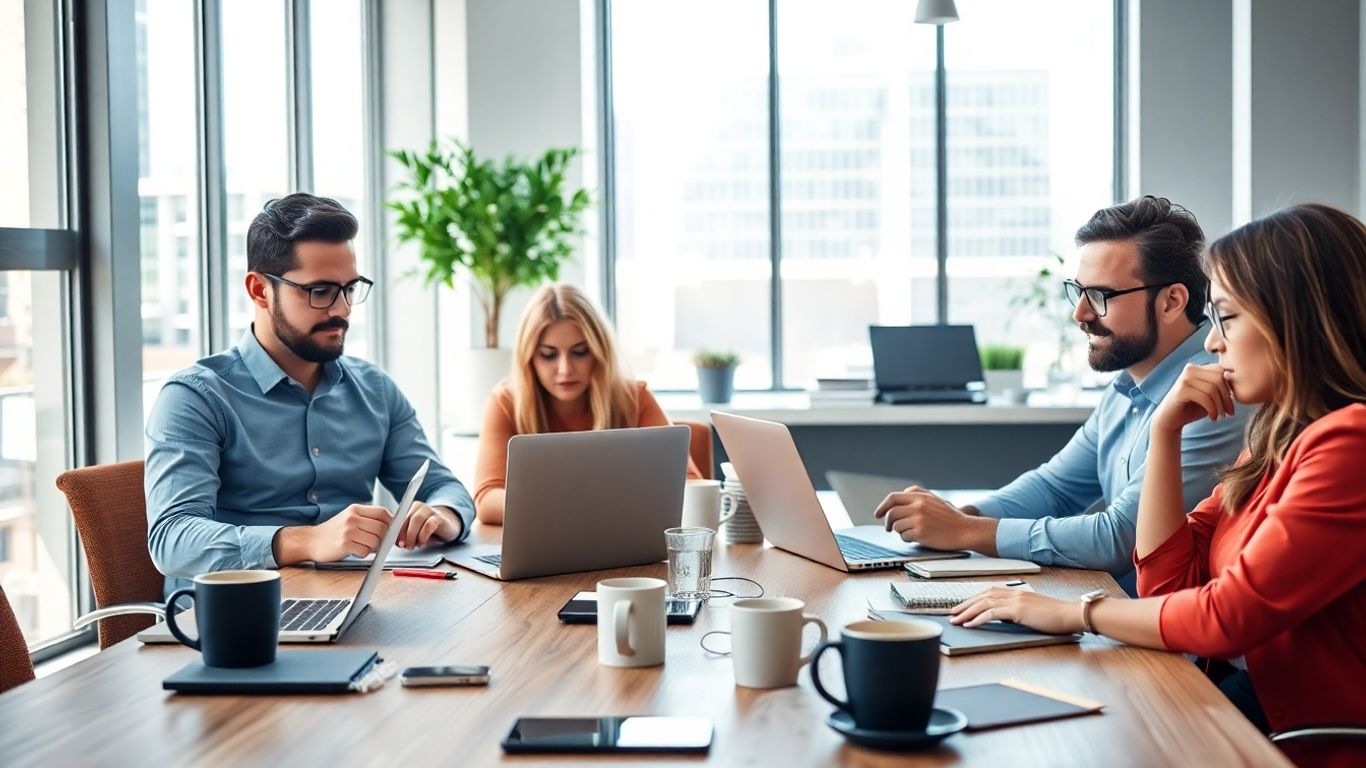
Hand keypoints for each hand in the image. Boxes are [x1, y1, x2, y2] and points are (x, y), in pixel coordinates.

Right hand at [308, 504, 393, 561]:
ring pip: (375, 541)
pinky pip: (365, 552)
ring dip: (373, 548)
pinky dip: (363, 554)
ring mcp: (348, 531)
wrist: (310, 541)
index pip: (383, 512)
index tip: (392, 531)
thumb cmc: (333, 531)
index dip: (392, 523)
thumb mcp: (349, 518)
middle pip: (382, 528)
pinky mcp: (344, 544)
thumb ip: (367, 519)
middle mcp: (352, 518)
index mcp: (355, 509)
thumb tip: (391, 526)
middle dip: (384, 539)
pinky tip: (355, 551)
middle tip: (378, 544)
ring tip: (363, 547)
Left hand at [396, 503, 460, 548]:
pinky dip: (424, 536)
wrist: (448, 527)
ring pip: (417, 520)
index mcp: (409, 509)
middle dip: (404, 535)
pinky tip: (423, 543)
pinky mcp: (440, 517)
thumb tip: (398, 542)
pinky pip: (429, 525)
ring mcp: (430, 510)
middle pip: (406, 518)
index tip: (397, 543)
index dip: (396, 532)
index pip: (398, 519)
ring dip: (413, 536)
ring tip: (415, 545)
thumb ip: (405, 534)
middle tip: (406, 546)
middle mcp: (419, 507)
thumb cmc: (428, 530)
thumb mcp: (414, 532)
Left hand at [873, 486, 993, 551]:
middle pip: (891, 513)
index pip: (893, 498)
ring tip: (911, 533)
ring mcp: (919, 519)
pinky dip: (907, 539)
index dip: (882, 506)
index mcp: (920, 496)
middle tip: (889, 528)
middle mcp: (918, 506)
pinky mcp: (921, 532)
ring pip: (896, 526)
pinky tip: (917, 538)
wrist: (965, 530)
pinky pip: (904, 536)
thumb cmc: (951, 517)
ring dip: (900, 531)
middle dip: (888, 522)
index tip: (877, 514)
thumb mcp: (935, 499)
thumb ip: (918, 495)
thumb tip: (901, 495)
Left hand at [949, 588, 1084, 633]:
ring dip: (967, 612)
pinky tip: (970, 625)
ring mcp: (1015, 600)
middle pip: (982, 596)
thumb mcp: (1032, 611)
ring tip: (956, 620)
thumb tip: (1003, 618)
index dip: (973, 599)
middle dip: (965, 605)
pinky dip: (978, 619)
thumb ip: (1017, 611)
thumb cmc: (1056, 616)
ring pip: (983, 604)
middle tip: (952, 613)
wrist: (1071, 614)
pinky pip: (992, 614)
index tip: (962, 606)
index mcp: (1017, 592)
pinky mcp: (1018, 610)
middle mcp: (1013, 593)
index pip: (988, 593)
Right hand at [1153, 363, 1234, 433]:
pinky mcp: (1181, 390)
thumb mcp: (1209, 396)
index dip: (1230, 387)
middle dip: (1227, 397)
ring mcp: (1184, 378)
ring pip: (1213, 388)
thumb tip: (1240, 384)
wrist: (1169, 420)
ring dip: (1220, 406)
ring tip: (1220, 416)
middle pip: (1219, 378)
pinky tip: (1213, 418)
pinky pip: (1205, 397)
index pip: (1221, 371)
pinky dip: (1212, 409)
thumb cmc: (1192, 408)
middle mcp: (1190, 369)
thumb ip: (1220, 388)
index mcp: (1197, 368)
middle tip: (1229, 413)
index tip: (1231, 404)